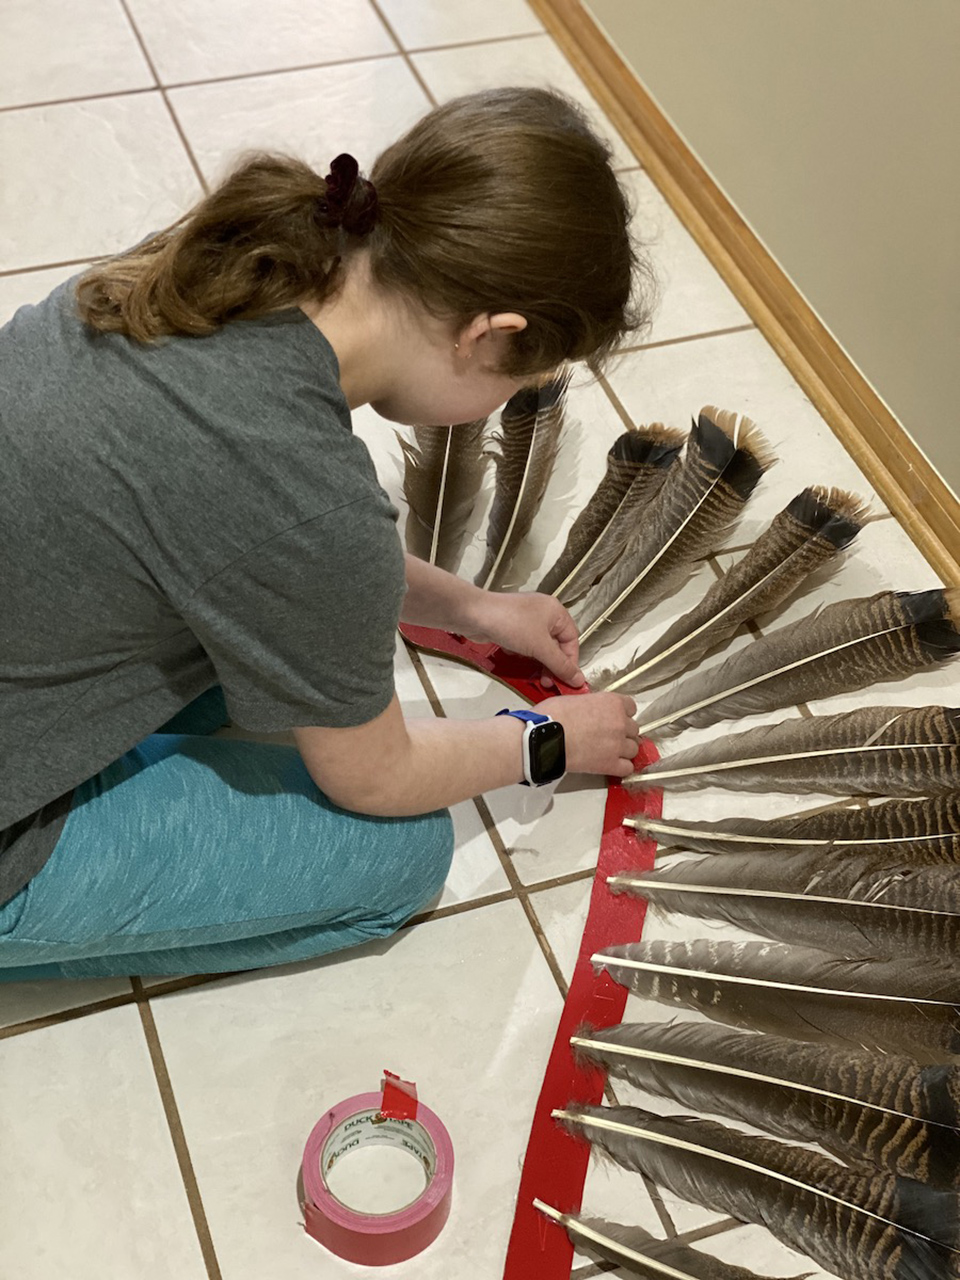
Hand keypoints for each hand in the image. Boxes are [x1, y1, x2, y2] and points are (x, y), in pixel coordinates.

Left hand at [464, 590, 584, 687]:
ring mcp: (526, 619)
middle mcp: (543, 613)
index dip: (570, 662)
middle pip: (555, 645)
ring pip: (539, 647)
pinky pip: (524, 645)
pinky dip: (524, 656)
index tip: (567, 681)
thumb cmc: (511, 624)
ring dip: (538, 663)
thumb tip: (578, 679)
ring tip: (535, 677)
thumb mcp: (540, 647)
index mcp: (556, 612)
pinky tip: (518, 663)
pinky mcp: (511, 626)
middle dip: (552, 665)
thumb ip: (560, 665)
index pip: (571, 641)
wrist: (475, 615)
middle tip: (548, 682)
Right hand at [538, 692, 639, 777]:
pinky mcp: (611, 764)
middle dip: (622, 732)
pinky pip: (628, 768)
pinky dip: (621, 767)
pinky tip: (610, 764)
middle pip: (633, 729)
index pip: (631, 707)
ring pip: (633, 748)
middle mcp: (620, 722)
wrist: (544, 737)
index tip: (614, 718)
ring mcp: (618, 744)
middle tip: (608, 735)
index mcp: (612, 703)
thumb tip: (592, 710)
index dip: (622, 714)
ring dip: (623, 750)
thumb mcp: (575, 699)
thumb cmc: (552, 716)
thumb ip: (592, 704)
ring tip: (608, 751)